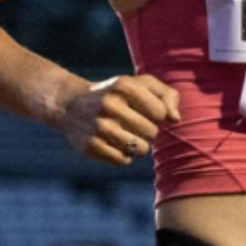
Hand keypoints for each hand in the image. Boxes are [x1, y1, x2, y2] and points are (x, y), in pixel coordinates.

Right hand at [52, 74, 181, 165]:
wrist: (70, 105)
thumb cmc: (116, 94)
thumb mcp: (140, 84)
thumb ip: (167, 95)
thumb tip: (175, 119)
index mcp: (125, 86)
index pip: (161, 113)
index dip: (158, 114)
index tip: (146, 110)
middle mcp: (110, 105)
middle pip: (152, 132)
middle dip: (148, 131)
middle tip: (133, 123)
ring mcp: (99, 127)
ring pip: (140, 150)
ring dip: (138, 145)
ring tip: (127, 135)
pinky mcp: (91, 147)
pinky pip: (124, 161)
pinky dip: (124, 156)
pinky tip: (114, 143)